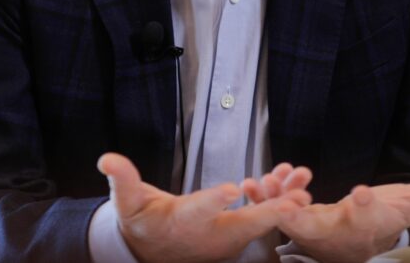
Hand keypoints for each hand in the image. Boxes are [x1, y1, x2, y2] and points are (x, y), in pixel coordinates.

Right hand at [98, 152, 311, 262]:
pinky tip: (295, 181)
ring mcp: (227, 236)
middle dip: (270, 213)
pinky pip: (264, 216)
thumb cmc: (142, 224)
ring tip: (303, 182)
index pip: (198, 211)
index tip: (231, 190)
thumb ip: (121, 180)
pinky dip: (280, 200)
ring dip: (282, 202)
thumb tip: (106, 159)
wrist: (154, 251)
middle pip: (243, 224)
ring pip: (260, 220)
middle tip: (296, 201)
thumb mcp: (126, 204)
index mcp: (181, 222)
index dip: (214, 201)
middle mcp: (208, 233)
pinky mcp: (238, 231)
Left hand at [253, 165, 409, 262]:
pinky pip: (276, 211)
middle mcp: (342, 229)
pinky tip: (257, 180)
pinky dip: (267, 197)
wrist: (365, 242)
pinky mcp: (296, 219)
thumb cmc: (390, 219)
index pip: (372, 215)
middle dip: (307, 216)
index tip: (364, 193)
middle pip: (323, 227)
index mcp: (371, 221)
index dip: (368, 205)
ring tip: (264, 183)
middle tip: (296, 202)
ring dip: (276, 203)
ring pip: (291, 222)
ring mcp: (316, 227)